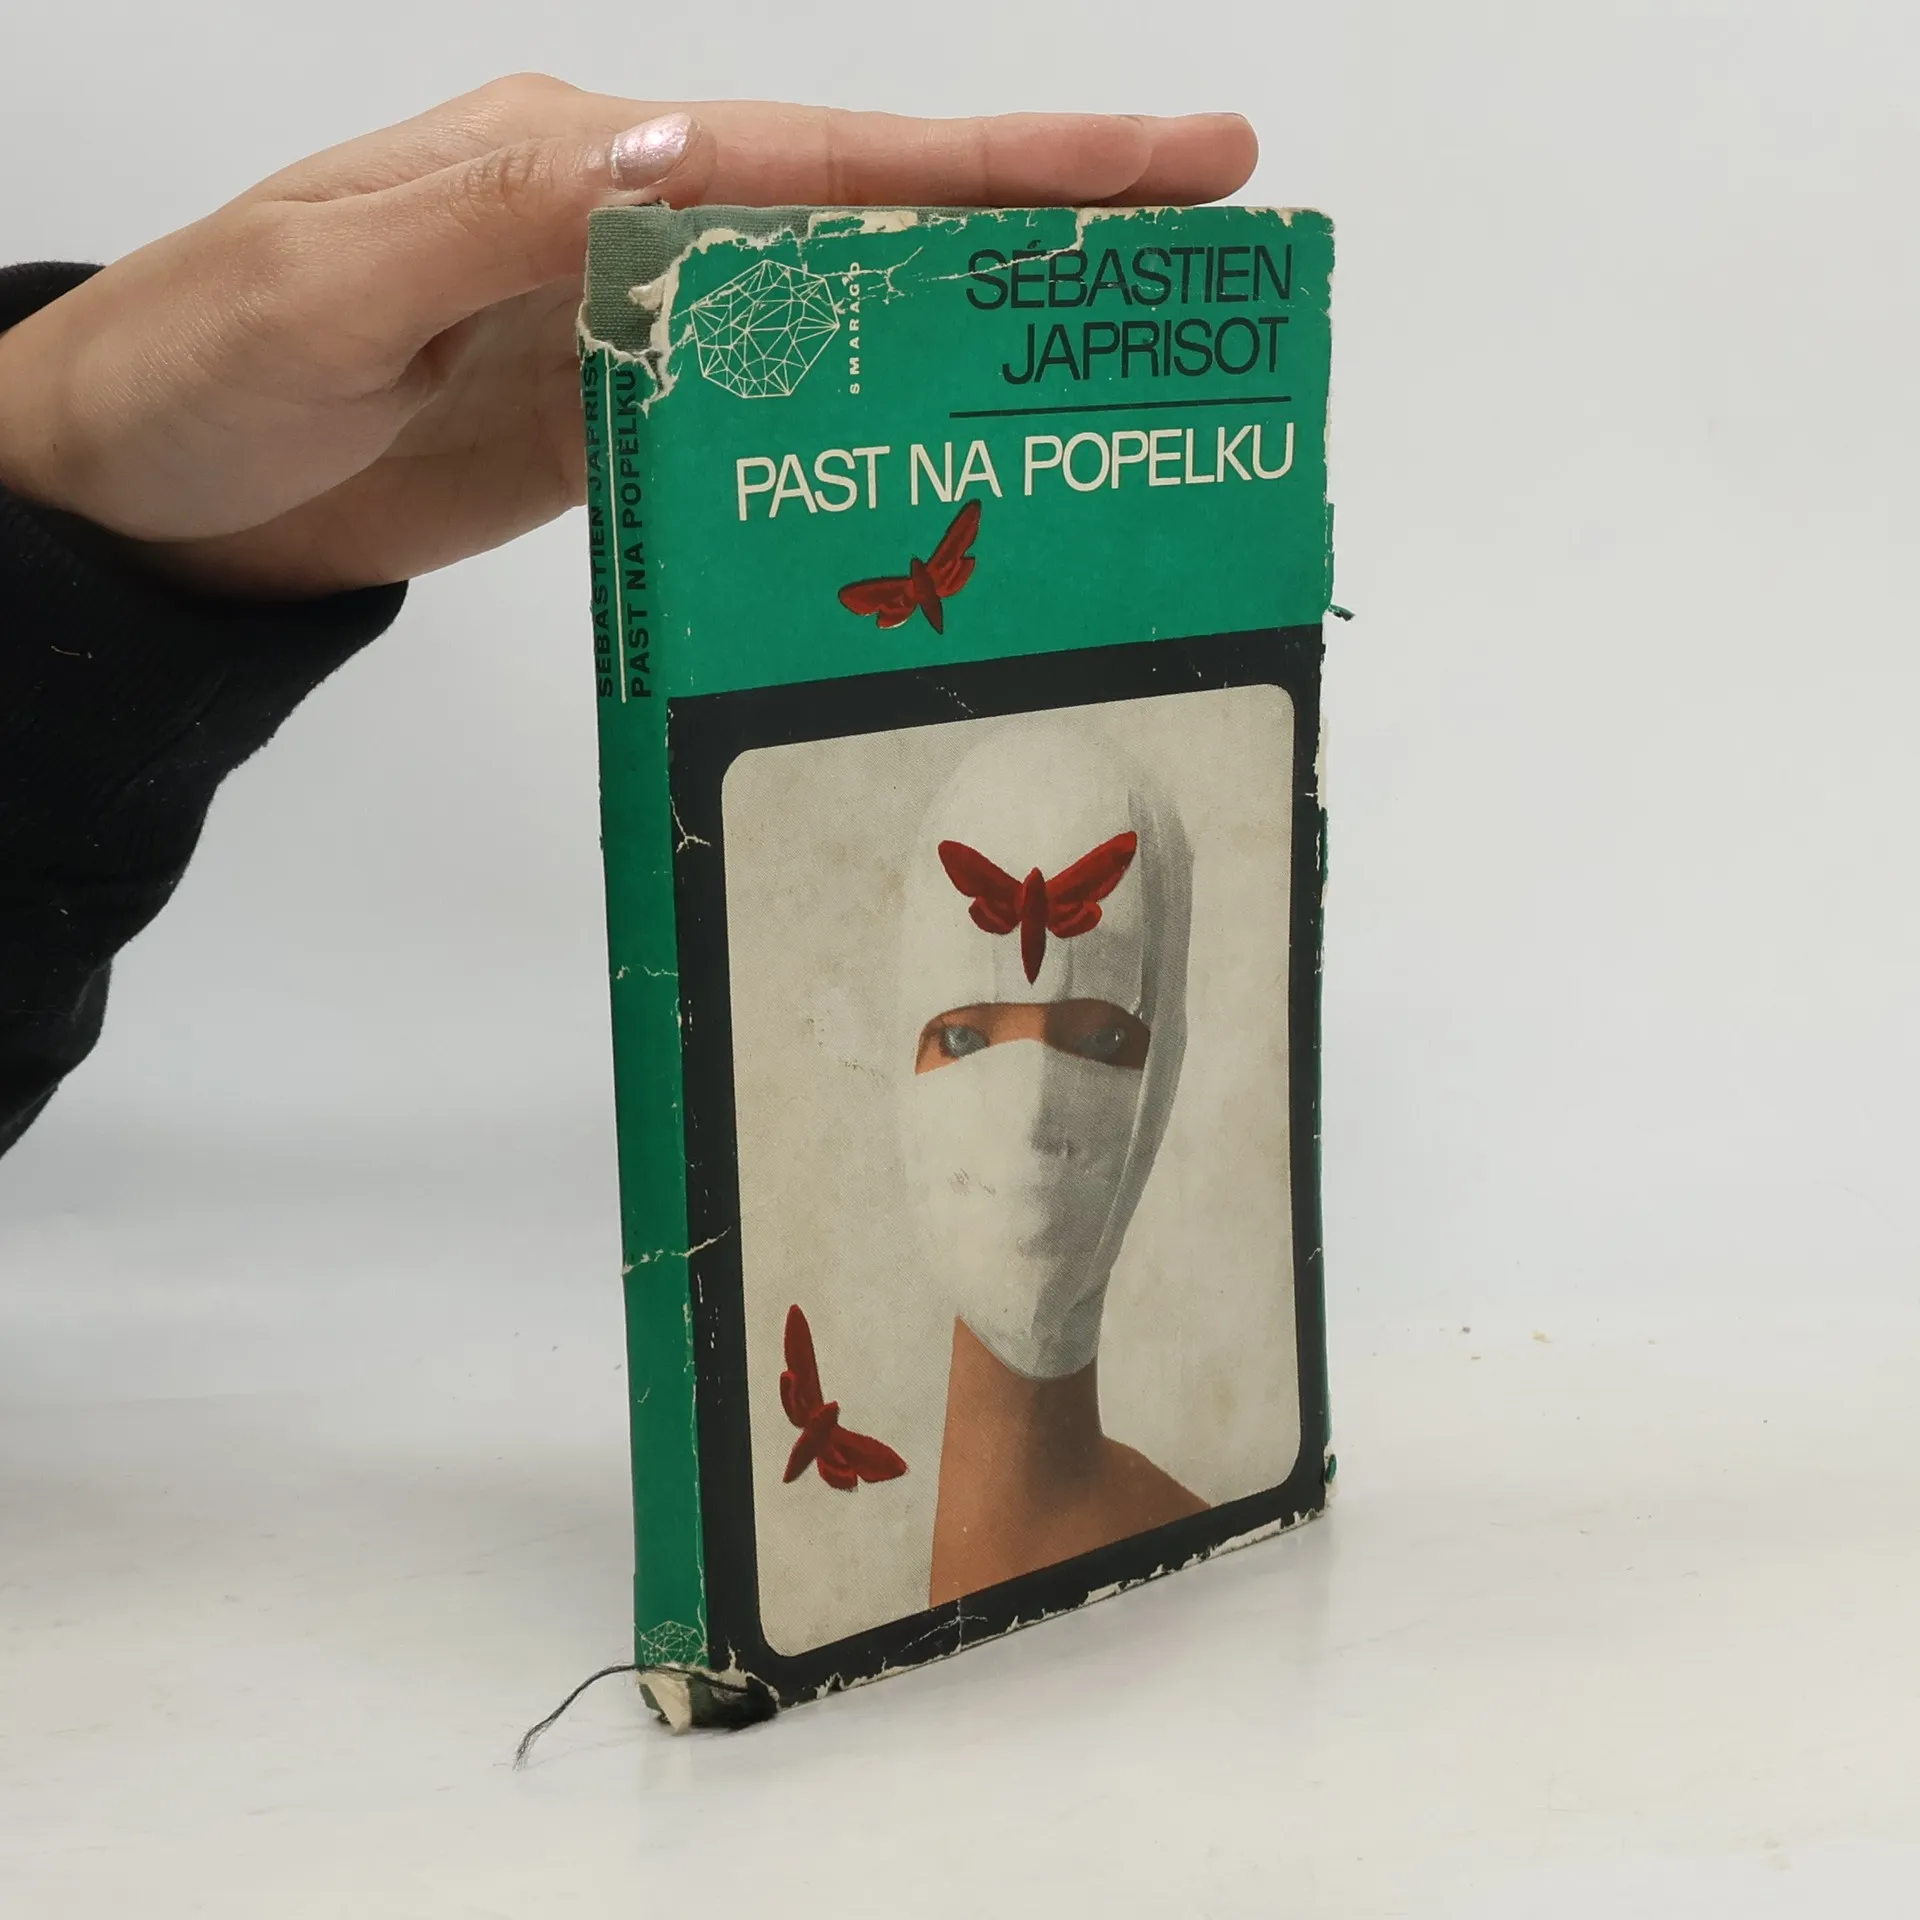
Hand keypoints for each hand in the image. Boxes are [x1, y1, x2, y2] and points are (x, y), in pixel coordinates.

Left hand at [0, 79, 1255, 596]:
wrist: (141, 499)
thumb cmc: (197, 377)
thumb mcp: (327, 291)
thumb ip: (502, 223)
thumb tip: (682, 156)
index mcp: (569, 170)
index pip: (812, 156)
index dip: (986, 166)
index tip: (1152, 161)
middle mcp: (619, 229)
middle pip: (861, 220)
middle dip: (1033, 224)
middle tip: (1202, 237)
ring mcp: (624, 334)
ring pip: (833, 322)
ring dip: (970, 334)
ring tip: (1117, 360)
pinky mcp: (613, 427)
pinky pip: (765, 422)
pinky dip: (865, 431)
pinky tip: (945, 459)